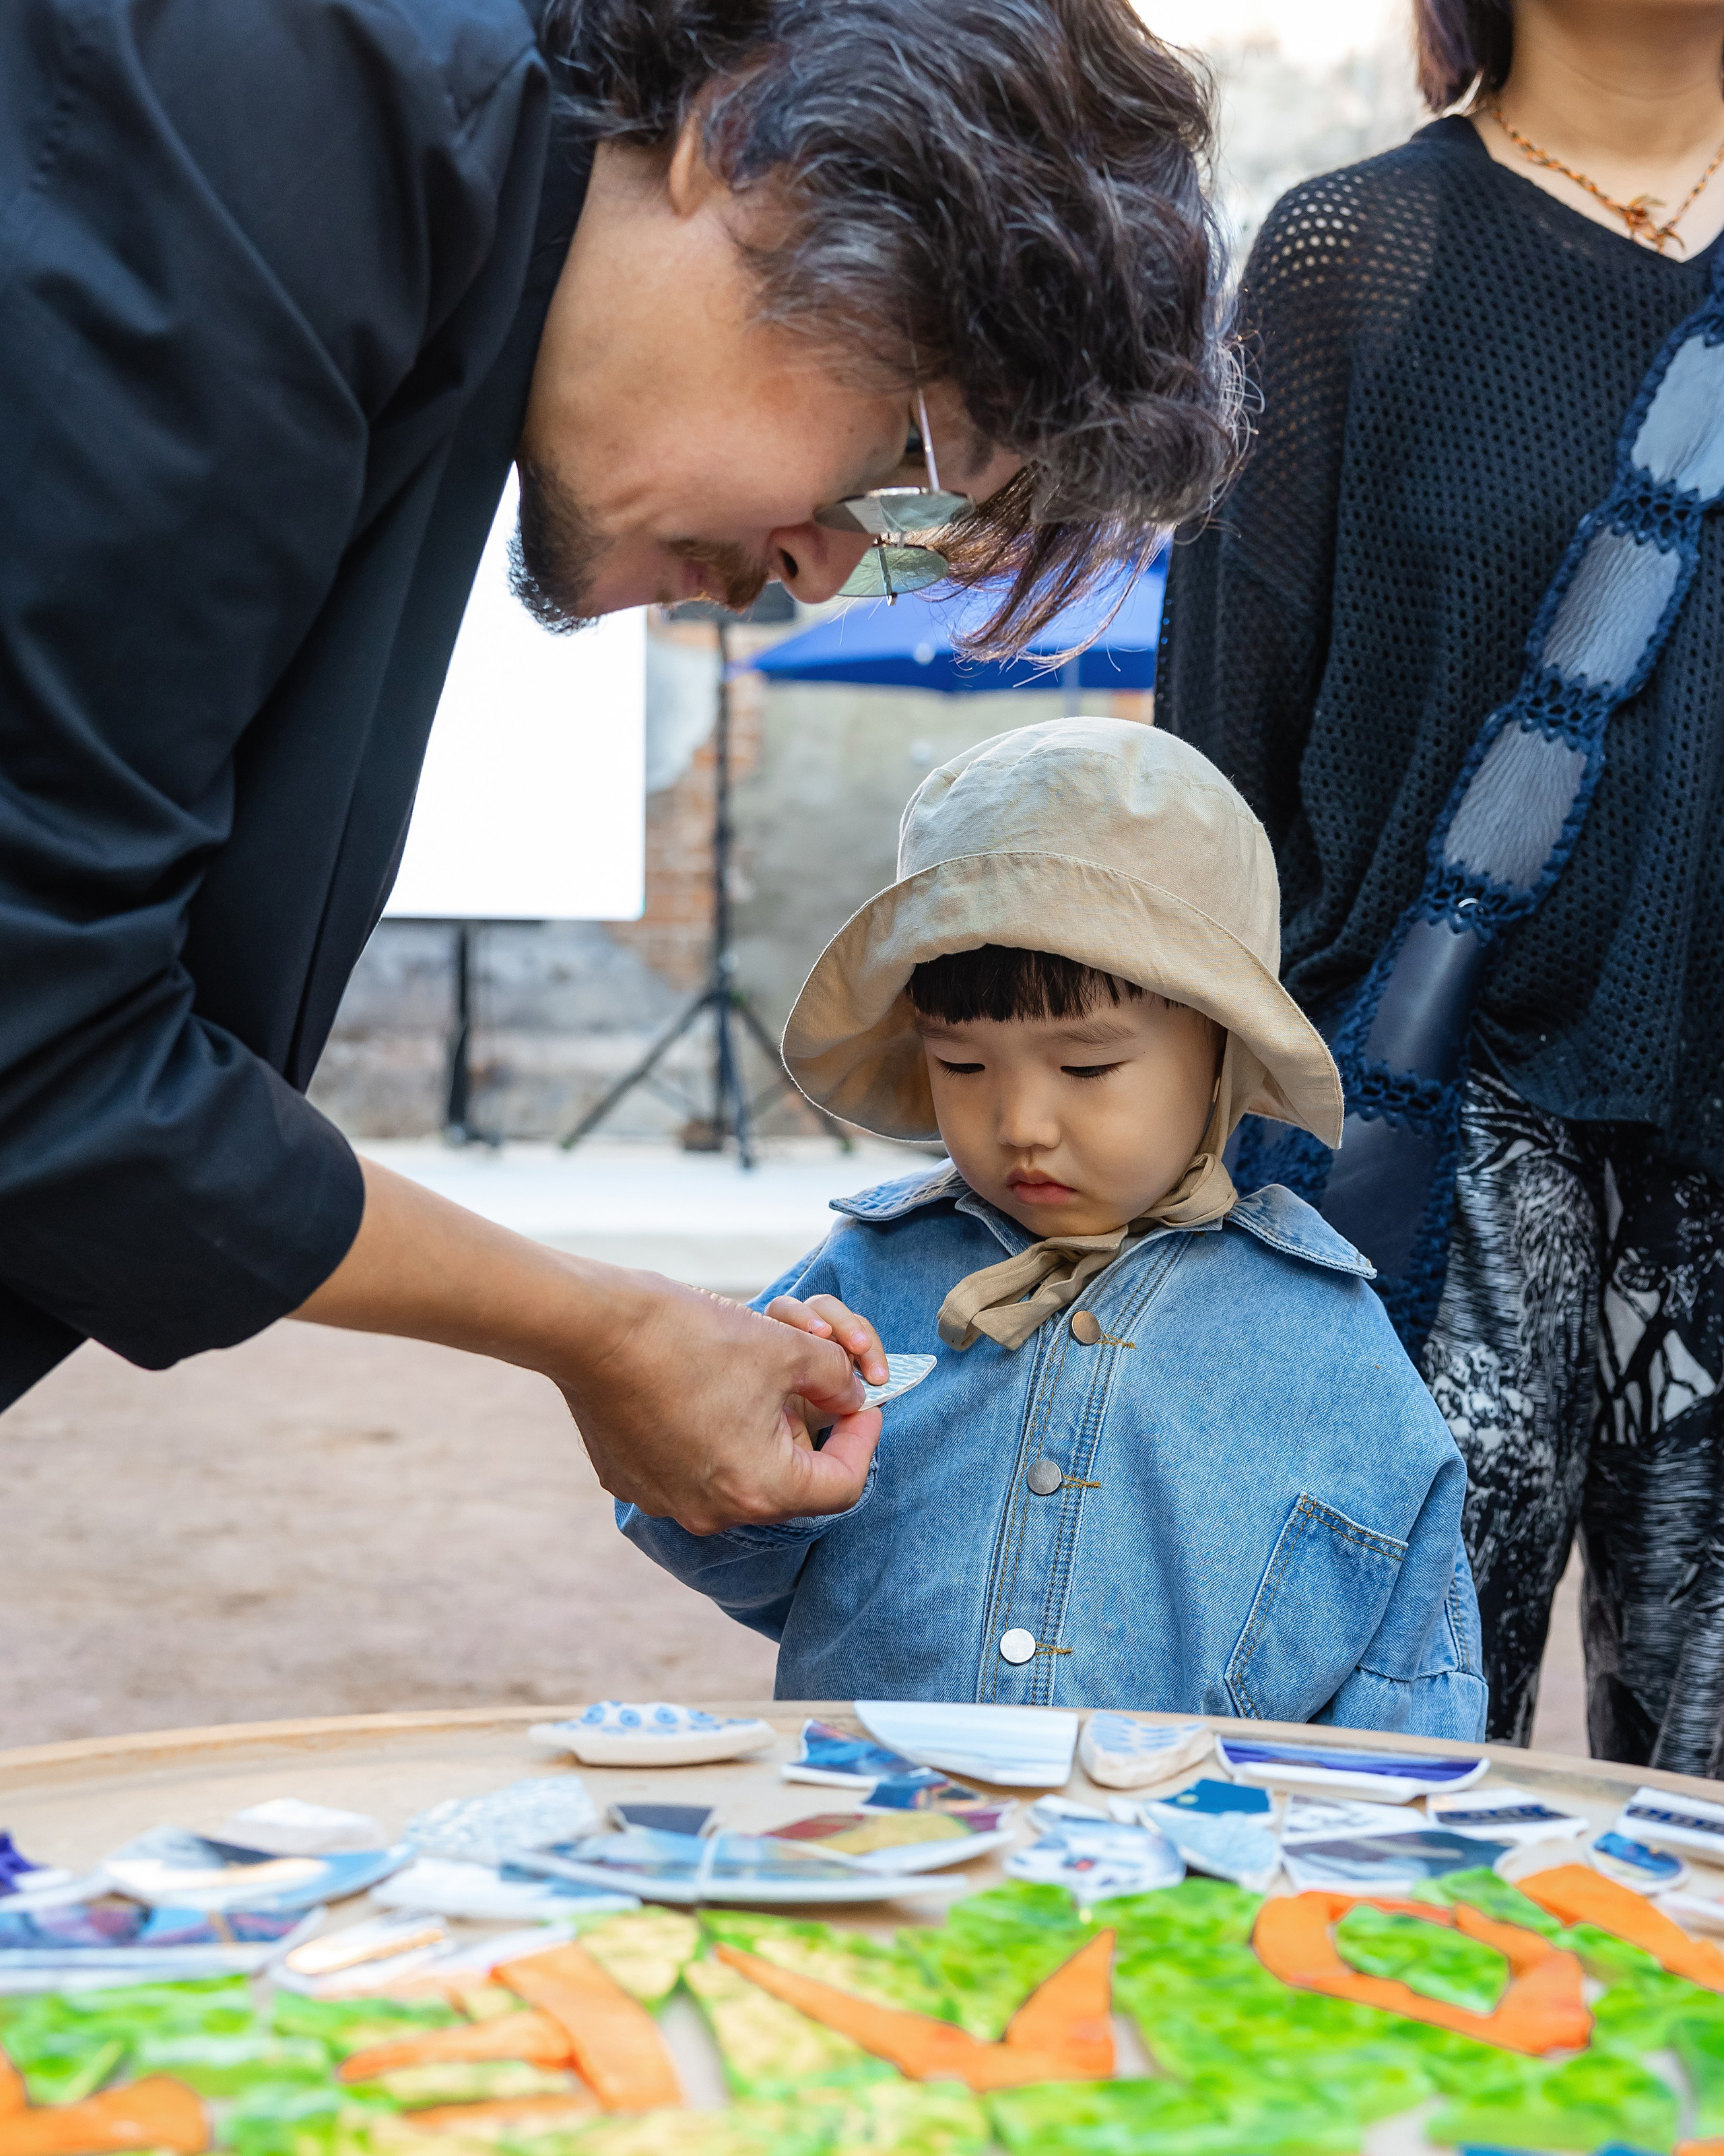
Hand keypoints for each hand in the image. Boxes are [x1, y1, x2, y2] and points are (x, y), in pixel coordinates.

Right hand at [555, 1273, 881, 1532]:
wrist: (594, 1326)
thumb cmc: (693, 1336)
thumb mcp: (789, 1347)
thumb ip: (837, 1378)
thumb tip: (849, 1395)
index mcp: (761, 1491)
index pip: (843, 1485)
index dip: (863, 1439)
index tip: (862, 1403)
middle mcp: (712, 1513)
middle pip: (788, 1481)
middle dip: (803, 1429)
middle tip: (801, 1381)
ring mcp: (666, 1501)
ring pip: (738, 1471)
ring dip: (756, 1430)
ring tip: (747, 1378)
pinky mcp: (632, 1481)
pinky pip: (689, 1466)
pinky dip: (707, 1433)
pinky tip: (698, 1387)